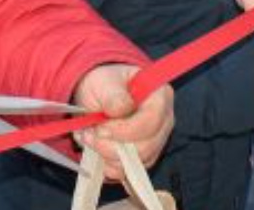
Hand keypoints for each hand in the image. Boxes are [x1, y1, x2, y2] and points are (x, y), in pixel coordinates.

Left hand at [72, 64, 173, 180]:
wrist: (97, 96)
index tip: (101, 129)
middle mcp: (164, 121)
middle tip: (89, 136)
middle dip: (113, 146)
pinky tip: (97, 151)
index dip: (125, 130)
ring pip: (137, 162)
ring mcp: (157, 141)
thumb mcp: (103, 82)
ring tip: (89, 139)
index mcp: (160, 96)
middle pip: (146, 146)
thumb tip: (121, 109)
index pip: (151, 120)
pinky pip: (130, 170)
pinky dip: (110, 165)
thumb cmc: (104, 85)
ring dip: (108, 155)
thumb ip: (113, 96)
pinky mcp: (145, 156)